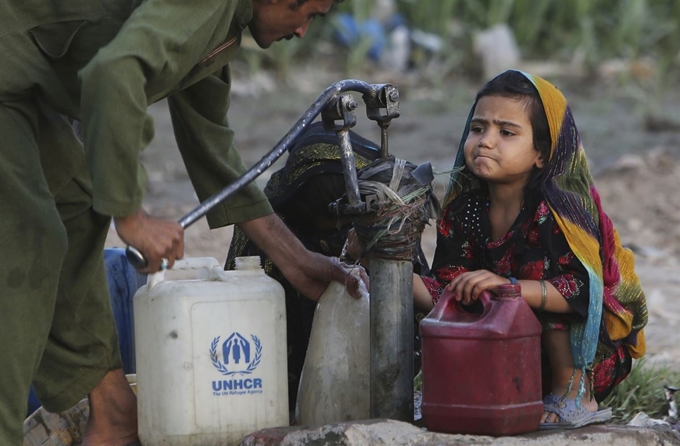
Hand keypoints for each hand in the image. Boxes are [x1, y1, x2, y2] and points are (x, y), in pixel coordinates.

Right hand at [114, 208, 183, 272]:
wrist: (130, 216)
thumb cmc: (141, 221)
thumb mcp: (162, 227)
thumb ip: (166, 238)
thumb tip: (165, 253)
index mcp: (178, 231)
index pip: (178, 252)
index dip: (169, 256)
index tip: (161, 256)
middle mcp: (175, 239)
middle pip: (172, 260)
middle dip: (162, 261)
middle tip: (152, 260)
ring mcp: (166, 247)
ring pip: (163, 266)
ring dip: (154, 266)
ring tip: (146, 264)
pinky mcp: (156, 254)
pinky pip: (152, 268)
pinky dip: (145, 270)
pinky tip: (140, 268)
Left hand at [238, 214, 367, 300]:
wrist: (297, 266)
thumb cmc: (315, 263)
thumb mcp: (335, 269)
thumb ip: (348, 280)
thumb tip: (358, 293)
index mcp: (343, 271)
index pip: (358, 277)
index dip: (366, 283)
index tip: (371, 290)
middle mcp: (339, 281)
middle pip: (353, 290)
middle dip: (360, 296)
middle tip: (368, 305)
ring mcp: (331, 290)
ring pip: (344, 299)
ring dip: (350, 305)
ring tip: (359, 313)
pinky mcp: (323, 298)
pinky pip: (333, 306)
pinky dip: (338, 310)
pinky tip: (344, 315)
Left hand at [445, 270, 507, 304]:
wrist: (511, 290)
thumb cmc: (495, 292)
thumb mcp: (481, 290)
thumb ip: (471, 291)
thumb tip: (460, 298)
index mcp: (477, 273)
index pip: (463, 274)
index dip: (455, 281)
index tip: (450, 289)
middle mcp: (481, 272)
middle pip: (464, 278)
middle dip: (459, 288)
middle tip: (458, 298)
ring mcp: (487, 275)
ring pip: (470, 282)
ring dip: (466, 292)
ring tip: (466, 300)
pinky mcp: (492, 280)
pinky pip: (479, 286)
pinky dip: (474, 293)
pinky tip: (474, 298)